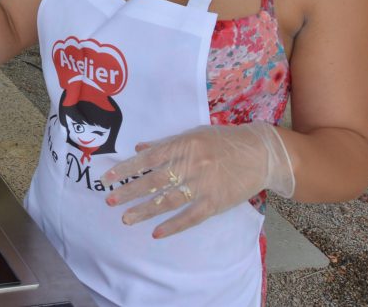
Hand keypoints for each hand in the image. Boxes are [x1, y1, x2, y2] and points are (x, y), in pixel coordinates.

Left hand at [100, 122, 294, 238]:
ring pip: (169, 201)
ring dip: (145, 211)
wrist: (261, 153)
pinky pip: (191, 217)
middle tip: (110, 201)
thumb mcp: (193, 134)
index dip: (126, 169)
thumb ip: (165, 143)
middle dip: (129, 192)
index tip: (107, 178)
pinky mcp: (216, 203)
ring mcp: (204, 185)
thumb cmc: (223, 141)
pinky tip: (157, 232)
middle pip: (154, 181)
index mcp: (183, 145)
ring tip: (126, 218)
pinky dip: (173, 226)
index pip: (148, 159)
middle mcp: (191, 165)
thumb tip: (138, 149)